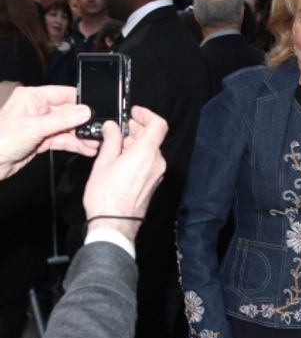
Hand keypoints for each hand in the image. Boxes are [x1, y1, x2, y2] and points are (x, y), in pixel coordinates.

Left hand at [0, 85, 98, 179]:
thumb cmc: (1, 140)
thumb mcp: (35, 128)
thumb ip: (62, 120)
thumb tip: (84, 111)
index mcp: (32, 97)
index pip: (62, 94)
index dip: (80, 100)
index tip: (96, 108)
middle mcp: (37, 109)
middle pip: (67, 113)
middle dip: (83, 123)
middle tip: (99, 131)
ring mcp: (40, 125)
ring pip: (66, 128)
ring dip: (81, 136)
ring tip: (96, 143)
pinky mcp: (41, 140)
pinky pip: (62, 140)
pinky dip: (74, 145)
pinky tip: (85, 149)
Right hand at [83, 105, 167, 241]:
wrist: (114, 224)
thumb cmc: (107, 197)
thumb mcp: (104, 162)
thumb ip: (111, 140)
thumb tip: (112, 128)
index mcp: (147, 154)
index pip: (158, 125)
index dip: (147, 114)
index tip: (134, 113)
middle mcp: (156, 163)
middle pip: (152, 137)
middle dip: (135, 130)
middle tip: (116, 130)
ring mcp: (156, 175)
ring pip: (149, 151)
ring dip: (134, 144)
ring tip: (114, 147)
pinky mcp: (152, 184)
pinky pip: (147, 163)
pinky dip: (136, 156)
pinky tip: (120, 160)